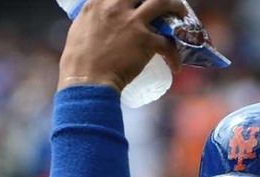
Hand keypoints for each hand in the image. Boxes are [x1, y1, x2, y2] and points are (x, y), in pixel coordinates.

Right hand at [58, 0, 186, 91]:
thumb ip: (93, 20)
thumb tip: (100, 20)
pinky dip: (174, 56)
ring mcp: (132, 22)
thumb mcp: (78, 31)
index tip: (140, 1)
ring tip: (182, 16)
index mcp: (97, 4)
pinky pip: (168, 44)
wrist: (86, 84)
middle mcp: (116, 7)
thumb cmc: (77, 64)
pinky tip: (176, 66)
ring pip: (164, 3)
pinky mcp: (145, 41)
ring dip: (178, 8)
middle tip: (165, 4)